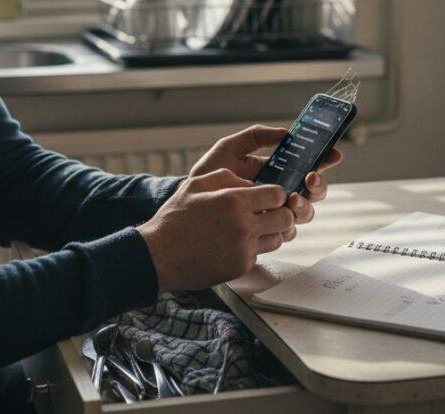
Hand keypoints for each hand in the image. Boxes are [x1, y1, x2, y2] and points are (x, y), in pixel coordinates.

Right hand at [136, 169, 293, 291]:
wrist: (159, 257)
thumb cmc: (176, 219)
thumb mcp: (196, 184)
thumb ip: (228, 178)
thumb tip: (251, 184)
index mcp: (234, 200)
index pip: (278, 194)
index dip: (276, 194)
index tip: (268, 197)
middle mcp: (243, 225)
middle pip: (285, 218)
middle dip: (280, 213)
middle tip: (268, 213)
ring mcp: (243, 249)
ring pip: (278, 238)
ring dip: (270, 232)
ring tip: (251, 229)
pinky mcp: (241, 267)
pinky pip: (260, 255)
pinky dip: (252, 249)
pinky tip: (233, 245)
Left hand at [189, 124, 342, 235]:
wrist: (189, 206)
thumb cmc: (208, 177)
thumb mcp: (229, 149)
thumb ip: (255, 136)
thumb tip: (285, 132)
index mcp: (277, 170)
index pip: (308, 164)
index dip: (325, 159)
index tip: (332, 154)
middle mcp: (281, 192)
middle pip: (314, 190)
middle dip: (318, 184)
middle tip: (309, 179)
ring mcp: (275, 213)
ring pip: (306, 211)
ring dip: (305, 204)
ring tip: (293, 199)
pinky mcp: (267, 231)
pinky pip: (288, 231)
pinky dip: (289, 225)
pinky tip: (281, 218)